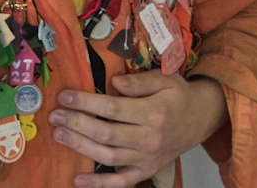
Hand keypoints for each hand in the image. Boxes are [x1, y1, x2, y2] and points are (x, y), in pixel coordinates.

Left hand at [48, 71, 228, 186]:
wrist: (201, 118)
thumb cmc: (178, 95)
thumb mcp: (165, 79)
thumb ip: (139, 82)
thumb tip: (114, 82)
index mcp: (153, 113)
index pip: (113, 109)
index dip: (86, 103)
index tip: (65, 96)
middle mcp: (149, 139)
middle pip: (107, 133)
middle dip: (77, 123)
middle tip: (55, 116)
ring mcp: (147, 159)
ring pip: (109, 156)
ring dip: (81, 146)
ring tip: (59, 135)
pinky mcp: (146, 171)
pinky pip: (121, 182)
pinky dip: (100, 184)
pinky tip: (79, 179)